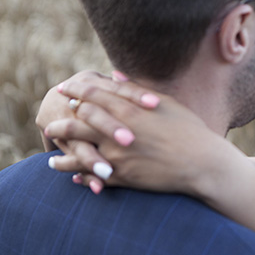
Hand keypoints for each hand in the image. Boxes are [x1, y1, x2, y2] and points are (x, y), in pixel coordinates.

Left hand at [46, 76, 225, 196]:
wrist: (202, 163)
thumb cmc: (190, 130)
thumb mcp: (167, 103)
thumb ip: (137, 91)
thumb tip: (115, 77)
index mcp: (129, 109)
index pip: (92, 94)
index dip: (75, 90)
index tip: (64, 89)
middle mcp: (117, 131)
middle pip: (77, 122)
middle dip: (61, 121)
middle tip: (52, 121)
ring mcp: (117, 156)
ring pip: (79, 153)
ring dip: (63, 155)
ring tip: (53, 157)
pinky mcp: (123, 177)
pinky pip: (94, 177)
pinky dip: (81, 177)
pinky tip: (74, 177)